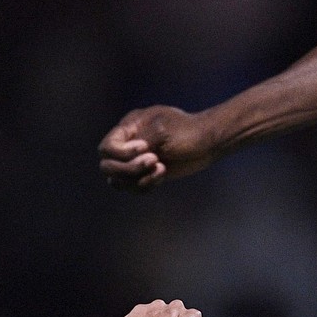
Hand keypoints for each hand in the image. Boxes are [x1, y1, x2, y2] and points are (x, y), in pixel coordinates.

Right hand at [99, 106, 218, 190]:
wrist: (209, 142)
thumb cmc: (188, 131)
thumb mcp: (163, 130)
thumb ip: (142, 140)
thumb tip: (129, 153)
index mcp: (129, 128)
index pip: (106, 147)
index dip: (121, 153)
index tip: (146, 149)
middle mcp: (128, 145)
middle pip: (107, 166)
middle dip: (129, 169)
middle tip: (155, 160)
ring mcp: (136, 161)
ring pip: (118, 180)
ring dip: (138, 179)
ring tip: (162, 168)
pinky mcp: (146, 174)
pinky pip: (132, 188)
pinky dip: (144, 186)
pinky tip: (162, 176)